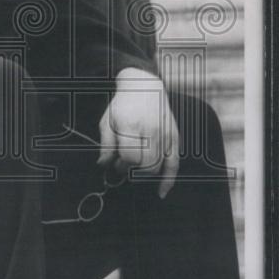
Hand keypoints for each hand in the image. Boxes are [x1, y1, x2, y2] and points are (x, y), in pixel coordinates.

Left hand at [97, 68, 179, 198]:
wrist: (144, 86)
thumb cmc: (122, 105)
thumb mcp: (107, 121)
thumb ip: (106, 144)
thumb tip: (103, 164)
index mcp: (132, 124)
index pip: (130, 157)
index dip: (121, 164)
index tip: (115, 162)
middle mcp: (152, 129)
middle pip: (145, 164)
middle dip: (132, 170)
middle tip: (124, 166)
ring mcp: (165, 133)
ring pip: (157, 166)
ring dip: (144, 173)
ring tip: (135, 168)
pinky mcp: (174, 136)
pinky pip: (175, 163)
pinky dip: (168, 180)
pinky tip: (161, 192)